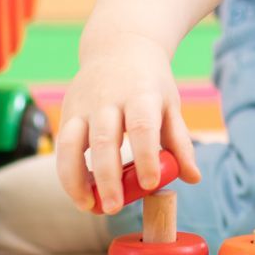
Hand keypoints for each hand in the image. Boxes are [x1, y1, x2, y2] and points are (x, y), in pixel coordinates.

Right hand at [55, 32, 201, 213]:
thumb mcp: (169, 104)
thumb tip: (193, 178)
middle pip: (104, 140)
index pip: (142, 127)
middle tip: (114, 208)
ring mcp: (83, 104)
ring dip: (75, 179)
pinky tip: (80, 193)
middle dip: (107, 178)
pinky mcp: (67, 111)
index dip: (146, 156)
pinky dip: (67, 172)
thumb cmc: (150, 82)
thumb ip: (180, 142)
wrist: (120, 45)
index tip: (150, 185)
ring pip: (71, 144)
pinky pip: (61, 146)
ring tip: (88, 206)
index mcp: (141, 94)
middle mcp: (108, 98)